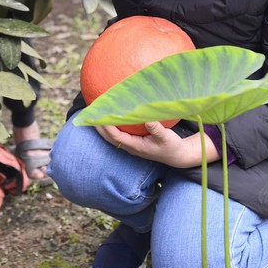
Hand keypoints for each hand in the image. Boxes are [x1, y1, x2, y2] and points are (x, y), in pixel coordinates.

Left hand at [96, 122, 217, 167]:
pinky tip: (108, 117)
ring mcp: (131, 145)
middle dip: (99, 126)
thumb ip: (157, 129)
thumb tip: (147, 118)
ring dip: (102, 126)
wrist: (177, 156)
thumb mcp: (166, 137)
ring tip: (95, 113)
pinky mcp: (133, 142)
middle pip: (109, 137)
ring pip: (111, 137)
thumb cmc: (171, 146)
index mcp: (136, 146)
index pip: (116, 137)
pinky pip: (117, 135)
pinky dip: (110, 127)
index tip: (100, 116)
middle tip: (91, 111)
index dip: (107, 127)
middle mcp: (130, 147)